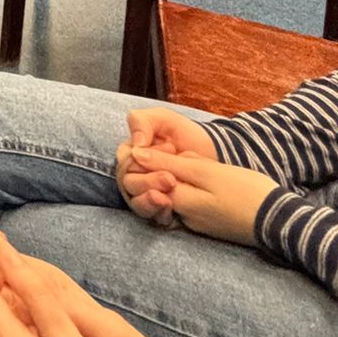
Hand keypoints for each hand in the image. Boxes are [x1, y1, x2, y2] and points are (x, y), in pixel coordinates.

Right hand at [115, 108, 217, 223]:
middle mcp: (137, 175)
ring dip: (149, 202)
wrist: (213, 154)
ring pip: (137, 204)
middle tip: (170, 179)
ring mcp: (148, 194)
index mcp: (132, 154)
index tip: (165, 154)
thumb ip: (142, 122)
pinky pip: (154, 218)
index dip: (138, 162)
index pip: (124, 163)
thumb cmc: (186, 134)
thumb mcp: (163, 118)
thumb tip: (136, 145)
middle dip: (146, 183)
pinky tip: (171, 211)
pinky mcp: (163, 209)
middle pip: (129, 185)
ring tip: (167, 200)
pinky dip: (160, 215)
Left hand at [120, 151, 277, 246]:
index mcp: (178, 202)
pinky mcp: (209, 224)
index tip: (164, 146)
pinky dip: (195, 187)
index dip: (149, 159)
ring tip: (205, 165)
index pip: (145, 181)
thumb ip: (169, 163)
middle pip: (159, 188)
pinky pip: (191, 203)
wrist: (280, 220)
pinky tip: (213, 177)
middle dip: (166, 167)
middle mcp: (182, 217)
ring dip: (183, 175)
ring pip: (176, 193)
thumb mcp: (205, 171)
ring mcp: (196, 223)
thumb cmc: (244, 191)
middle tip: (189, 156)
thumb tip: (136, 154)